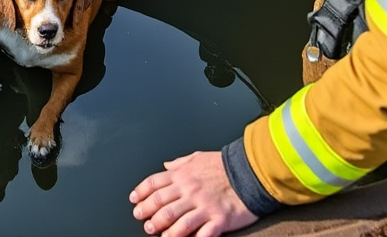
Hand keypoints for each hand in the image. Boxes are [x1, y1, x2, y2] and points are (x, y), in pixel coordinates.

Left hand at [130, 151, 257, 236]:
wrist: (252, 172)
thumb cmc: (224, 166)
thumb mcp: (198, 157)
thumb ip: (180, 163)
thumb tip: (165, 165)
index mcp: (183, 175)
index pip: (154, 184)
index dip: (141, 194)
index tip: (135, 201)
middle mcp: (190, 190)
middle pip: (160, 204)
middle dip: (147, 215)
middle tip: (144, 221)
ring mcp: (203, 205)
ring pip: (174, 221)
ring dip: (163, 230)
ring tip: (159, 234)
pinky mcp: (217, 219)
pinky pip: (199, 234)